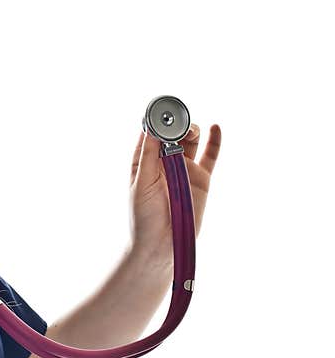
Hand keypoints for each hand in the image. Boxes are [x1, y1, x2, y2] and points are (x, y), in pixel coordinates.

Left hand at [128, 123, 221, 262]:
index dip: (156, 121)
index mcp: (145, 161)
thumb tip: (152, 129)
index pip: (151, 134)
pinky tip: (215, 127)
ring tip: (191, 130)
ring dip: (191, 130)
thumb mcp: (141, 183)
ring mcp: (184, 169)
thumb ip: (148, 156)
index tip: (161, 112)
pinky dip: (214, 142)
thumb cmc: (144, 216)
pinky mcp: (201, 179)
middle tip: (179, 124)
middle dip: (176, 124)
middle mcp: (165, 162)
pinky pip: (210, 157)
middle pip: (173, 134)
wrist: (162, 244)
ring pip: (190, 141)